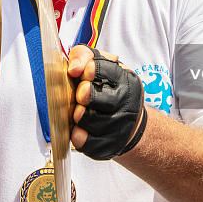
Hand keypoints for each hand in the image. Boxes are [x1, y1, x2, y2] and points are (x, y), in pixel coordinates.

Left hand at [68, 45, 145, 159]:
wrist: (128, 120)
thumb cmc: (109, 88)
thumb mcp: (102, 64)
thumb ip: (84, 55)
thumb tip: (74, 68)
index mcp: (126, 80)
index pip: (104, 69)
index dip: (88, 70)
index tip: (81, 73)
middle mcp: (127, 105)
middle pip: (96, 97)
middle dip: (83, 95)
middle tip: (80, 95)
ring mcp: (120, 128)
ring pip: (90, 121)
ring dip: (78, 115)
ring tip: (79, 111)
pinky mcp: (109, 146)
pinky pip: (86, 142)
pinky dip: (77, 135)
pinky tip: (79, 128)